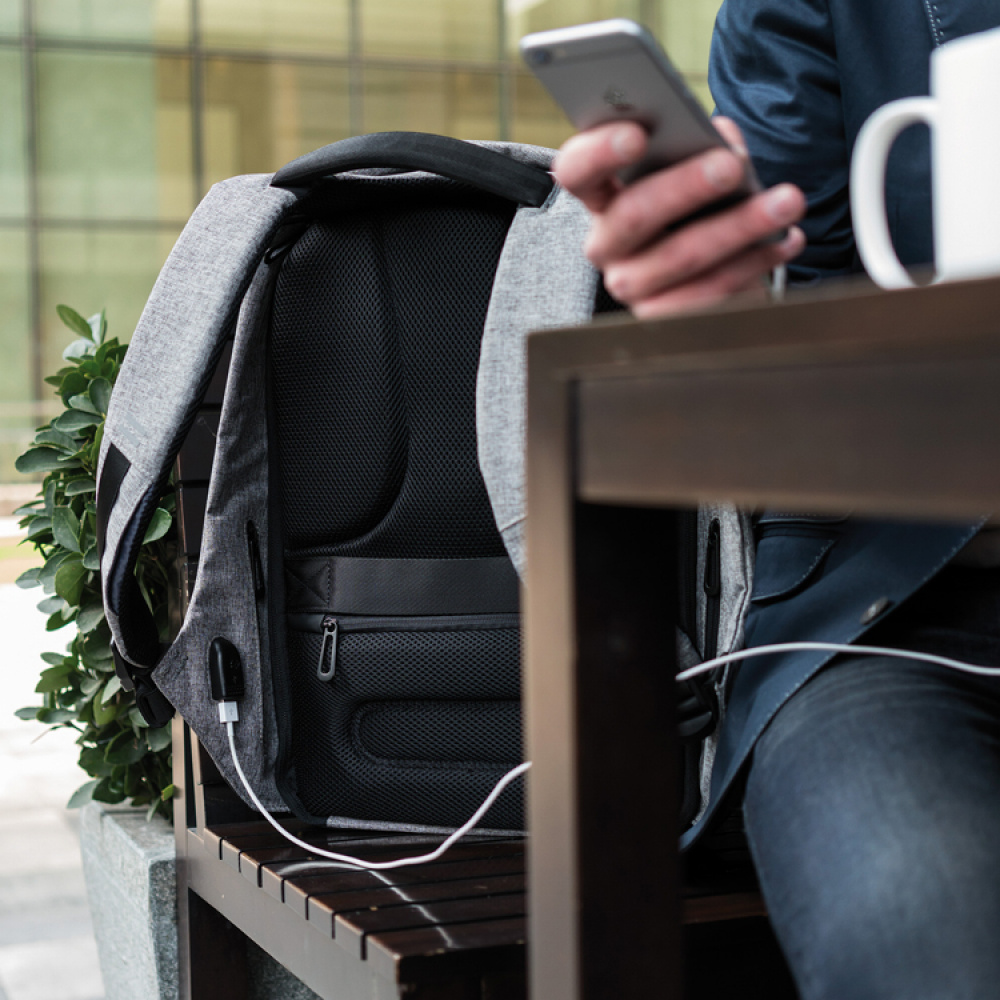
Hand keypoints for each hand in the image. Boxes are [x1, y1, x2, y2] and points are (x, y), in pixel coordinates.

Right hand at [552, 118, 806, 315]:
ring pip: (681, 255)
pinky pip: (709, 292)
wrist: (719, 278)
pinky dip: (754, 262)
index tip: (636, 134)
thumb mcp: (699, 173)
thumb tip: (723, 140)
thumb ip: (703, 147)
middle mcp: (607, 244)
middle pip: (633, 214)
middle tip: (731, 165)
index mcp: (604, 197)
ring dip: (740, 225)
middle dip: (686, 186)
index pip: (577, 172)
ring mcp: (631, 285)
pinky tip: (785, 240)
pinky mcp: (663, 319)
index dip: (598, 153)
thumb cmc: (704, 212)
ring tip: (786, 202)